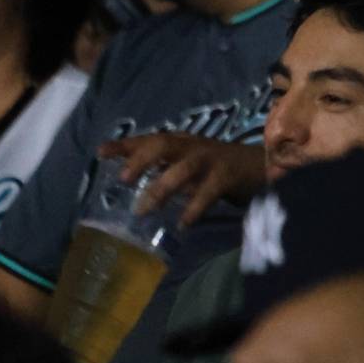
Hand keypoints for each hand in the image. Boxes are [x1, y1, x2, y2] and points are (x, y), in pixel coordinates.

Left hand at [97, 133, 266, 226]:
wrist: (263, 168)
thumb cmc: (217, 169)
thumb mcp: (188, 166)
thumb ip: (164, 172)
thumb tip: (131, 188)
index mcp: (181, 143)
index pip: (149, 139)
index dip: (125, 145)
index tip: (100, 152)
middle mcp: (193, 147)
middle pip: (163, 145)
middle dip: (141, 159)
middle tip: (124, 179)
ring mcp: (211, 160)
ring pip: (183, 168)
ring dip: (162, 187)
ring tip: (145, 209)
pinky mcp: (228, 176)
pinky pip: (208, 192)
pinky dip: (193, 207)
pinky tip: (183, 223)